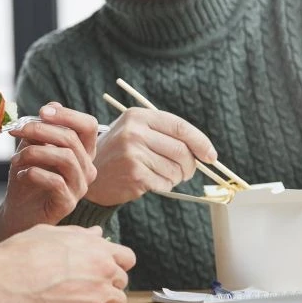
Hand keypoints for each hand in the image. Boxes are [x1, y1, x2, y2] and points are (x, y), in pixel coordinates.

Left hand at [0, 102, 100, 234]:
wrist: (17, 211)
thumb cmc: (27, 178)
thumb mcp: (32, 147)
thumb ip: (42, 129)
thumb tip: (51, 106)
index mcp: (82, 151)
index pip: (88, 126)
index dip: (67, 115)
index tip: (42, 112)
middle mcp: (86, 168)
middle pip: (71, 139)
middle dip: (40, 130)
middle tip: (16, 130)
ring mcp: (80, 187)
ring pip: (65, 158)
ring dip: (34, 152)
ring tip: (16, 158)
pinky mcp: (68, 204)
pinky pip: (56, 181)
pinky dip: (34, 173)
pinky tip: (20, 175)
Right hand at [0, 224, 135, 302]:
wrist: (7, 278)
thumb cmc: (23, 252)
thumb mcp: (51, 234)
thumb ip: (79, 235)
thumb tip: (97, 234)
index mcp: (96, 246)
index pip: (126, 257)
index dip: (116, 263)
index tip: (103, 268)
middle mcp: (104, 267)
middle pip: (122, 279)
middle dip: (108, 282)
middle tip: (87, 285)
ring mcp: (100, 291)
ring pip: (118, 299)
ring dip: (104, 300)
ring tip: (80, 299)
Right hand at [84, 107, 216, 205]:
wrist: (90, 173)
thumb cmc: (120, 152)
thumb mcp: (136, 131)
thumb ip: (165, 134)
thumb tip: (205, 151)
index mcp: (138, 116)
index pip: (180, 127)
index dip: (201, 142)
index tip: (211, 156)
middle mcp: (135, 132)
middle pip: (182, 150)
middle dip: (191, 165)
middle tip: (187, 172)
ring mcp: (133, 153)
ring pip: (175, 169)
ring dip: (176, 177)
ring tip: (160, 175)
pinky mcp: (134, 174)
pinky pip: (165, 182)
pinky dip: (164, 185)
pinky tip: (150, 182)